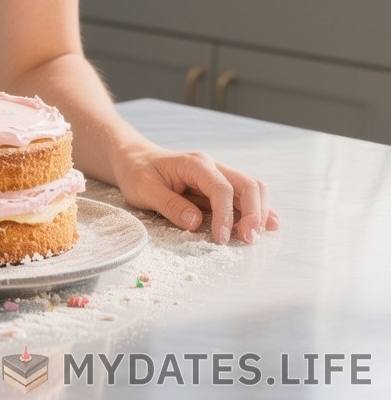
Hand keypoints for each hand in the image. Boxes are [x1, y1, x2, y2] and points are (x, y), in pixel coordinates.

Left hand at [113, 146, 279, 244]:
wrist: (134, 160)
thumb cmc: (137, 172)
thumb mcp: (144, 189)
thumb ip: (169, 204)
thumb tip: (195, 222)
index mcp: (194, 164)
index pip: (221, 188)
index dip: (226, 215)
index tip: (221, 238)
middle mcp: (211, 167)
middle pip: (248, 185)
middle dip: (254, 213)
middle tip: (248, 239)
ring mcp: (217, 176)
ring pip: (252, 189)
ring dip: (259, 212)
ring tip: (255, 236)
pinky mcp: (218, 187)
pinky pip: (244, 197)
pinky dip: (257, 211)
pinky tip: (265, 226)